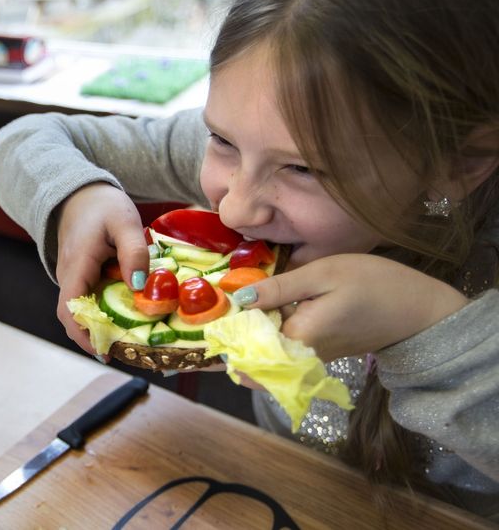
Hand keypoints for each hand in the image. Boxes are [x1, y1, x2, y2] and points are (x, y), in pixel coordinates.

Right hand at [54, 183, 150, 356]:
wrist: (80, 193)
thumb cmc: (102, 204)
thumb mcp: (124, 221)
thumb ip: (134, 252)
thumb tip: (140, 288)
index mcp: (77, 264)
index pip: (70, 309)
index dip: (84, 334)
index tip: (105, 351)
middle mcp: (68, 275)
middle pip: (71, 317)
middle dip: (93, 338)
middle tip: (124, 352)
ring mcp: (71, 277)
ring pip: (78, 311)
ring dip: (97, 327)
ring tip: (127, 340)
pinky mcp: (79, 276)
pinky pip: (85, 301)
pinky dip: (101, 314)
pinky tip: (124, 318)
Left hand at [238, 253, 468, 360]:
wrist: (420, 310)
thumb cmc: (375, 285)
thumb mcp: (323, 274)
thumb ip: (279, 288)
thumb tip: (238, 298)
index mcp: (298, 339)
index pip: (245, 348)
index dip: (226, 333)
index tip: (214, 312)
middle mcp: (301, 357)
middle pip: (252, 357)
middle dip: (233, 336)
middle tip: (222, 306)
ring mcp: (311, 359)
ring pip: (267, 354)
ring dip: (251, 334)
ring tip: (241, 304)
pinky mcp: (320, 353)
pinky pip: (284, 349)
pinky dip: (271, 333)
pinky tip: (268, 308)